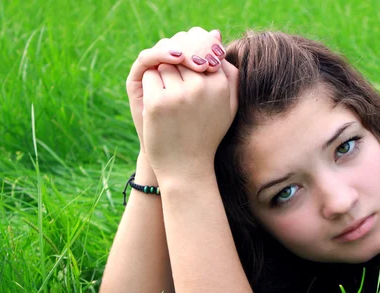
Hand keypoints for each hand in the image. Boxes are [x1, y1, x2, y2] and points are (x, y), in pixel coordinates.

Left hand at [141, 59, 237, 181]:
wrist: (187, 168)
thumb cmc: (208, 135)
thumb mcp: (228, 106)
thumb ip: (229, 74)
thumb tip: (216, 37)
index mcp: (220, 85)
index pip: (203, 48)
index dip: (192, 55)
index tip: (188, 71)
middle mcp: (201, 87)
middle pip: (182, 53)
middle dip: (177, 63)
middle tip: (177, 87)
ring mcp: (178, 94)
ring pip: (164, 63)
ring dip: (163, 75)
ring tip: (170, 99)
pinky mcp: (157, 102)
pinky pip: (150, 76)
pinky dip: (151, 87)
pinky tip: (158, 105)